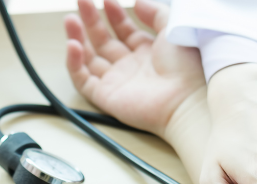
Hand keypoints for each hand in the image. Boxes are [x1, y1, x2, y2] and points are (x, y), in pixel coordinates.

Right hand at [64, 0, 204, 136]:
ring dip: (77, 38)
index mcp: (147, 51)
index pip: (124, 30)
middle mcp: (130, 66)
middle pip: (103, 40)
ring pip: (88, 58)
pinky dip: (74, 63)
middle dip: (91, 20)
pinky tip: (72, 45)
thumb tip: (137, 1)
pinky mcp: (105, 96)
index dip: (114, 14)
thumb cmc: (186, 67)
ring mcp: (116, 81)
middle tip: (81, 0)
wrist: (185, 100)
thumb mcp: (173, 28)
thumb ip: (155, 13)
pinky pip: (82, 80)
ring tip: (70, 19)